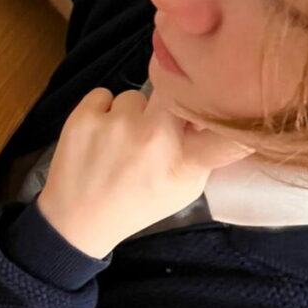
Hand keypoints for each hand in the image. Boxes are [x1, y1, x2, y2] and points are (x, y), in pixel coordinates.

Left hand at [36, 87, 254, 258]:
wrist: (78, 218)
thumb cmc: (138, 201)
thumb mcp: (184, 187)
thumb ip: (203, 151)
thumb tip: (214, 111)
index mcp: (184, 163)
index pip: (226, 130)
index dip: (229, 112)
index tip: (229, 105)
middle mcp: (153, 138)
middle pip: (175, 90)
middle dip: (168, 102)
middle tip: (156, 124)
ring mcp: (116, 124)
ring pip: (134, 97)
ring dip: (129, 114)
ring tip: (120, 143)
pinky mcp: (83, 116)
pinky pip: (104, 95)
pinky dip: (100, 111)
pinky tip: (97, 137)